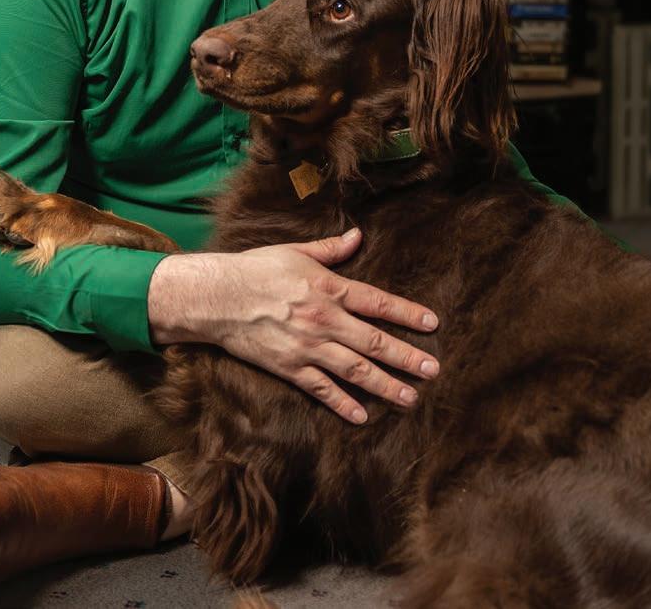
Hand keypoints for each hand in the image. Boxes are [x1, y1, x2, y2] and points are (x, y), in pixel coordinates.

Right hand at [147, 227, 439, 423]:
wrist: (216, 298)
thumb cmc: (255, 269)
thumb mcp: (296, 252)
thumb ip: (331, 249)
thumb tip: (358, 235)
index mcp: (329, 288)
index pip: (377, 302)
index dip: (406, 313)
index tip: (432, 324)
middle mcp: (324, 320)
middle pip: (374, 342)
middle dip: (406, 357)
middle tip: (433, 370)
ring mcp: (308, 348)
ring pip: (354, 370)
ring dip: (385, 385)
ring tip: (410, 398)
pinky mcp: (289, 368)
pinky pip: (321, 390)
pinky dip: (343, 404)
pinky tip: (363, 416)